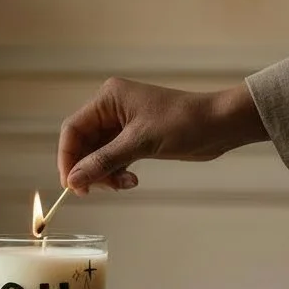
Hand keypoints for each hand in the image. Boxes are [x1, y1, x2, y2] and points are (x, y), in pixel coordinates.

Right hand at [57, 77, 267, 193]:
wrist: (220, 125)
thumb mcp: (140, 143)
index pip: (73, 129)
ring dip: (105, 173)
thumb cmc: (183, 123)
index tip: (71, 184)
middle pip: (84, 144)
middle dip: (89, 169)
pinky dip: (117, 172)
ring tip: (123, 184)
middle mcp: (112, 108)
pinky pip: (114, 158)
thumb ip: (104, 161)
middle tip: (97, 190)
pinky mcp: (136, 138)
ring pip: (98, 155)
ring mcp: (123, 124)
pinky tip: (131, 180)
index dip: (68, 158)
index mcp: (108, 98)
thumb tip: (74, 180)